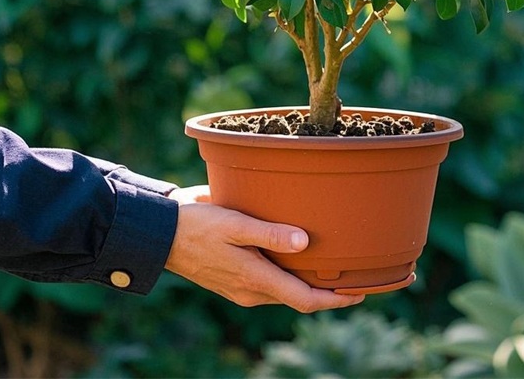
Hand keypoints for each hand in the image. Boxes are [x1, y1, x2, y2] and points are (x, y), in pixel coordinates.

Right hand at [165, 186, 364, 312]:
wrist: (162, 235)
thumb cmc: (198, 225)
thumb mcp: (235, 224)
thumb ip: (269, 234)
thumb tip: (304, 242)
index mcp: (255, 280)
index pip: (305, 300)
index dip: (335, 299)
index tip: (361, 293)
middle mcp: (252, 291)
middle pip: (299, 298)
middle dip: (327, 291)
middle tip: (355, 274)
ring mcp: (242, 287)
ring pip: (285, 290)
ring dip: (308, 281)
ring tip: (333, 263)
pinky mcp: (234, 278)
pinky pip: (270, 281)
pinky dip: (289, 274)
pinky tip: (297, 254)